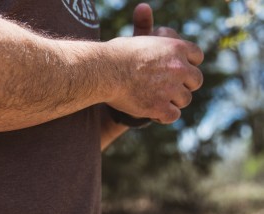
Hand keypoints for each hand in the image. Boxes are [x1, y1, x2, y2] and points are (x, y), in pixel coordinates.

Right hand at [107, 3, 203, 123]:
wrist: (104, 72)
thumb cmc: (115, 54)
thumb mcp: (135, 37)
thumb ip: (145, 27)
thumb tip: (143, 6)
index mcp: (177, 48)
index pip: (197, 57)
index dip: (188, 65)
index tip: (178, 70)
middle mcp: (179, 68)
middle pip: (195, 80)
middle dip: (184, 85)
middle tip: (170, 89)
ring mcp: (171, 89)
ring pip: (184, 100)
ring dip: (173, 102)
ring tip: (158, 100)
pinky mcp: (160, 107)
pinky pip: (172, 116)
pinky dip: (164, 116)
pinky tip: (154, 113)